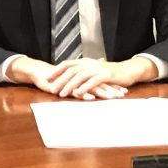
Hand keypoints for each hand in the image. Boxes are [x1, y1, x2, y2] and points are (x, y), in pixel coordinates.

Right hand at [7, 56, 126, 99]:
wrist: (42, 74)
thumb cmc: (59, 78)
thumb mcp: (74, 78)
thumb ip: (86, 77)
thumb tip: (98, 69)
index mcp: (85, 77)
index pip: (101, 82)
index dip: (113, 86)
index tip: (124, 91)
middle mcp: (82, 78)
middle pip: (100, 84)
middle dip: (112, 90)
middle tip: (123, 95)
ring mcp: (74, 82)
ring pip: (90, 87)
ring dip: (102, 92)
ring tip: (112, 97)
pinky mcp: (66, 86)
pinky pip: (76, 91)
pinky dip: (84, 94)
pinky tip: (91, 98)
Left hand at [49, 57, 154, 98]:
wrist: (126, 70)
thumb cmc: (109, 73)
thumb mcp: (93, 71)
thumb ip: (82, 73)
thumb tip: (69, 79)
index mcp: (85, 62)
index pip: (67, 64)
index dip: (57, 71)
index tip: (47, 78)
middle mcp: (89, 63)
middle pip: (71, 71)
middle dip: (60, 80)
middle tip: (52, 89)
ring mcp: (97, 69)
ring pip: (80, 76)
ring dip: (70, 85)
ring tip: (62, 94)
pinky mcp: (105, 75)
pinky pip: (92, 82)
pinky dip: (84, 88)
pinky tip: (78, 94)